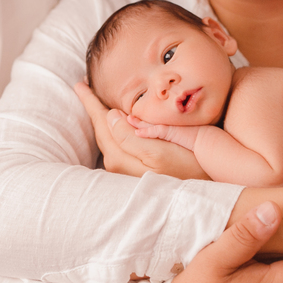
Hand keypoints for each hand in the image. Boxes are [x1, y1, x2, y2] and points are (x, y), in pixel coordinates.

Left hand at [73, 81, 208, 179]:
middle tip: (83, 88)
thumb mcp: (159, 151)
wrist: (202, 197)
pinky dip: (115, 131)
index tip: (80, 84)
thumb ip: (130, 135)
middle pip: (102, 130)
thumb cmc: (187, 171)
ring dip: (103, 120)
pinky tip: (117, 126)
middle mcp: (117, 166)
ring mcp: (124, 171)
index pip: (100, 123)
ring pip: (110, 138)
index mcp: (119, 157)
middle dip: (94, 109)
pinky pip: (119, 145)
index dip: (91, 102)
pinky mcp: (135, 172)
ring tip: (97, 104)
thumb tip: (110, 116)